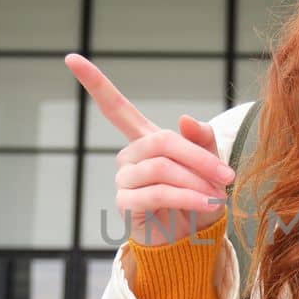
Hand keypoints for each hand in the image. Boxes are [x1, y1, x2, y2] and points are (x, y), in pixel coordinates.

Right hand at [64, 53, 234, 246]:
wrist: (192, 240)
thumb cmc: (199, 198)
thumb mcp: (209, 165)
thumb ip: (202, 140)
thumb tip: (184, 118)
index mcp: (147, 140)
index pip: (115, 107)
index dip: (94, 83)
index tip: (71, 58)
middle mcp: (130, 156)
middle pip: (161, 142)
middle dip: (198, 158)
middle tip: (227, 175)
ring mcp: (125, 179)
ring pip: (162, 169)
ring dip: (196, 182)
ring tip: (218, 196)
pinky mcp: (126, 204)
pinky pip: (158, 193)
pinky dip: (187, 197)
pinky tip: (205, 204)